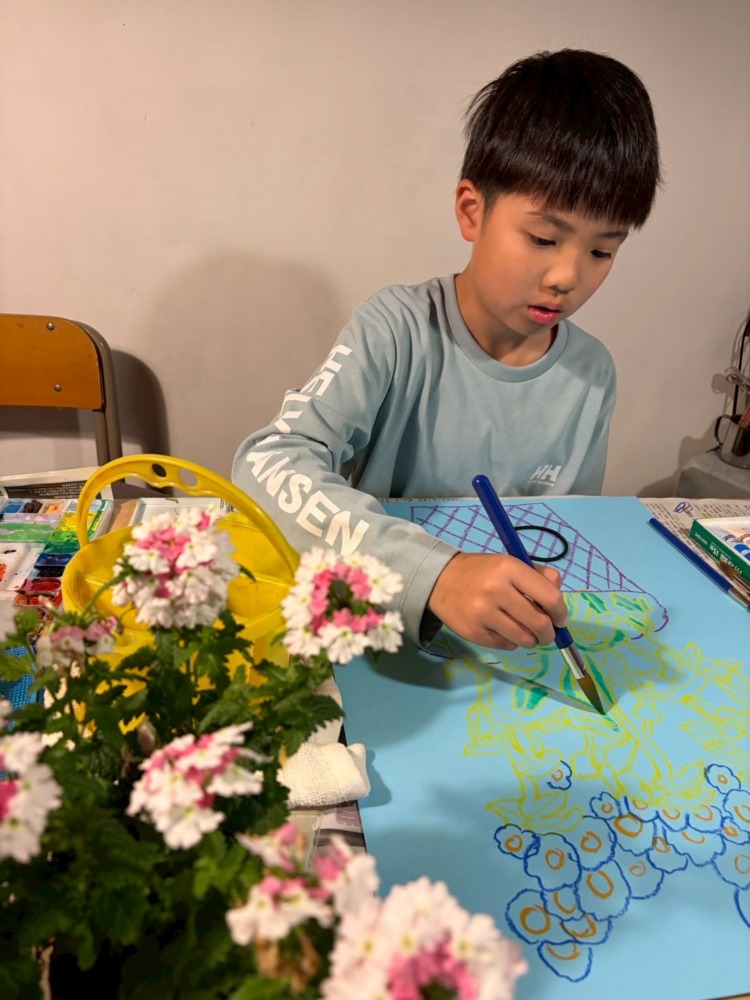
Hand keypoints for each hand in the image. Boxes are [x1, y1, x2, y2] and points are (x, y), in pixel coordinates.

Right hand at [427, 552, 567, 649]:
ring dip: (532, 640)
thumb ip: (539, 577)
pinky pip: (506, 646)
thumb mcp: (511, 563)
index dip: (561, 612)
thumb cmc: (482, 571)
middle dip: (549, 633)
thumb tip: (559, 605)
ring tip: (527, 633)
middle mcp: (496, 590)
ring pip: (524, 639)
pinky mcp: (474, 632)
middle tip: (547, 633)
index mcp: (509, 568)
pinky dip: (511, 641)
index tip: (560, 618)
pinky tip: (504, 630)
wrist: (440, 580)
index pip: (550, 597)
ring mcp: (483, 614)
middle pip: (539, 624)